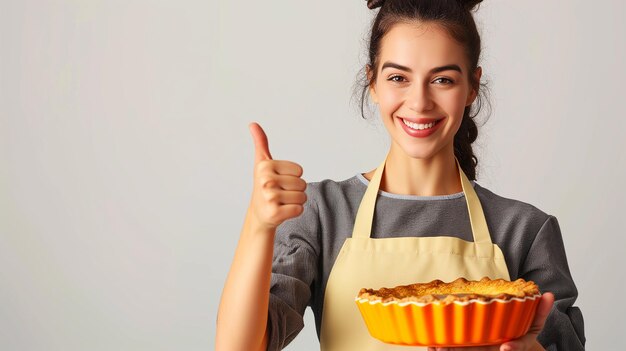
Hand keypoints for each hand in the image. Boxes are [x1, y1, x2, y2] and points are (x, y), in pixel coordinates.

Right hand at [248, 122, 306, 230]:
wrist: (258, 214)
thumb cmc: (264, 186)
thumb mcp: (262, 163)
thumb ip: (261, 143)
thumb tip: (253, 124)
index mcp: (265, 166)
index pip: (299, 171)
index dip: (294, 177)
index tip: (279, 181)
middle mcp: (266, 181)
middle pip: (302, 184)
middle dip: (296, 190)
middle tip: (281, 194)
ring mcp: (269, 198)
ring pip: (302, 197)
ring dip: (296, 201)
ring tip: (282, 202)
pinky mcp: (274, 213)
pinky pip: (299, 209)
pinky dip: (295, 211)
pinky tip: (282, 211)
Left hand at [427, 292, 554, 350]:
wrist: (514, 346)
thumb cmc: (521, 332)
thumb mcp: (534, 322)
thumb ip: (541, 310)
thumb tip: (548, 295)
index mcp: (514, 343)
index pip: (517, 346)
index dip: (514, 348)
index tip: (507, 348)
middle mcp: (498, 348)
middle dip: (465, 350)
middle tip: (447, 347)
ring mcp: (484, 349)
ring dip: (451, 349)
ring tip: (435, 346)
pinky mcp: (473, 347)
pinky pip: (459, 348)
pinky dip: (446, 346)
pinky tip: (432, 344)